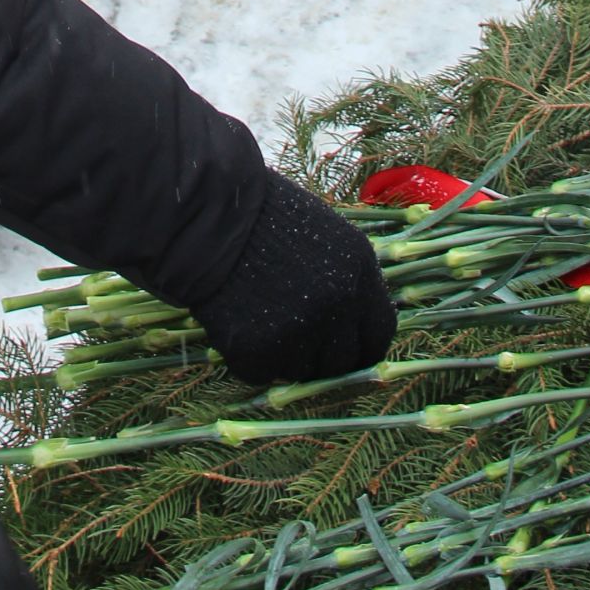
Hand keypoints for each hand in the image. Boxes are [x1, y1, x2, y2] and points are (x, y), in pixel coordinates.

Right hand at [194, 170, 396, 387]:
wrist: (210, 215)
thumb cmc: (265, 216)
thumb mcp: (324, 235)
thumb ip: (346, 280)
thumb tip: (354, 324)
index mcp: (359, 272)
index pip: (380, 334)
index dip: (360, 345)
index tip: (343, 347)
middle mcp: (339, 306)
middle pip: (343, 362)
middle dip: (321, 358)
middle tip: (294, 339)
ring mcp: (302, 330)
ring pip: (302, 371)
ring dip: (284, 356)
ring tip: (259, 317)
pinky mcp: (261, 350)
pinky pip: (262, 373)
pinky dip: (250, 358)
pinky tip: (237, 322)